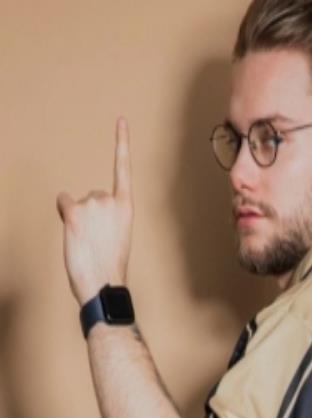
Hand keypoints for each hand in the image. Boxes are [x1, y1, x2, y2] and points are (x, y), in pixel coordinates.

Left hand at [57, 117, 133, 305]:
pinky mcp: (73, 213)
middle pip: (93, 196)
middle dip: (91, 213)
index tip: (121, 121)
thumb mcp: (119, 234)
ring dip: (78, 218)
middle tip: (95, 237)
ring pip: (77, 202)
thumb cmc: (112, 263)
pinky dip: (63, 212)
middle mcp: (110, 199)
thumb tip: (88, 210)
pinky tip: (72, 230)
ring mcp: (92, 204)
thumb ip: (109, 215)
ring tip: (87, 240)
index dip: (122, 142)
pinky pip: (63, 202)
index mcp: (127, 205)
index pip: (123, 168)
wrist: (104, 281)